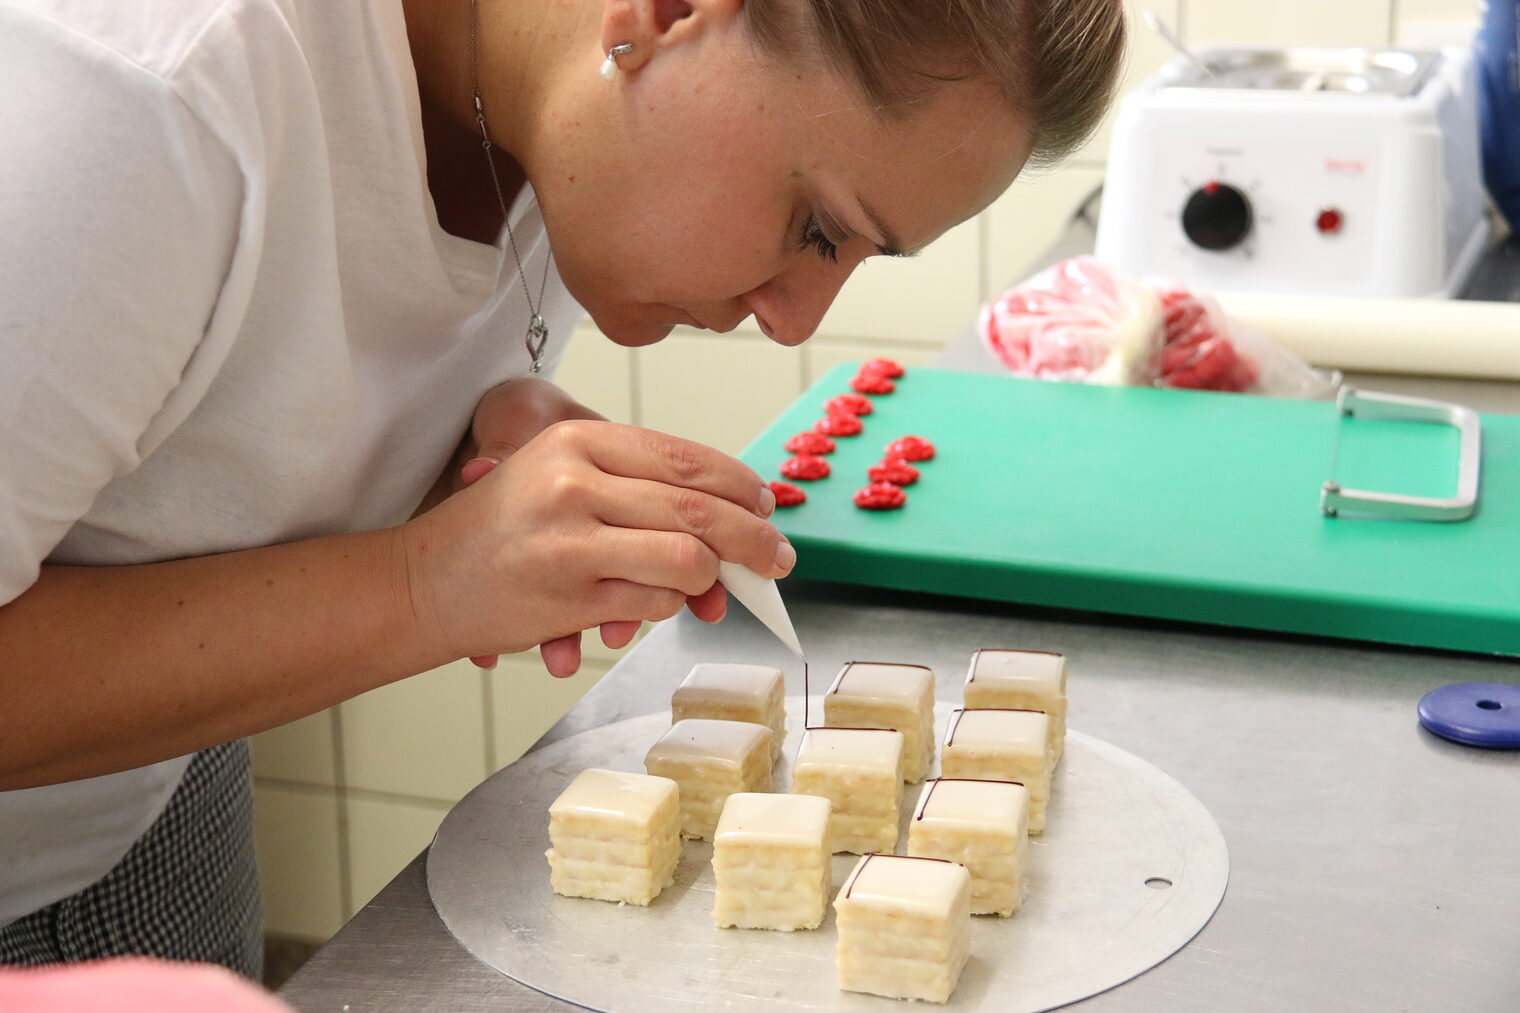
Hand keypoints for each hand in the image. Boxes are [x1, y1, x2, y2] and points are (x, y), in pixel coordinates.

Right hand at [402, 413, 789, 676]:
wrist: (423, 580)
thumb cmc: (503, 527)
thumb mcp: (560, 474)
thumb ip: (634, 482)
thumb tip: (733, 512)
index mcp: (578, 441)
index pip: (686, 457)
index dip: (739, 485)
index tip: (764, 505)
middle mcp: (574, 481)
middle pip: (700, 507)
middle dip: (754, 538)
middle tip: (778, 558)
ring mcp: (570, 539)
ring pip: (688, 557)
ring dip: (715, 579)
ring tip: (718, 588)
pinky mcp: (569, 594)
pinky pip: (655, 602)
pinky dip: (670, 606)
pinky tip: (657, 604)